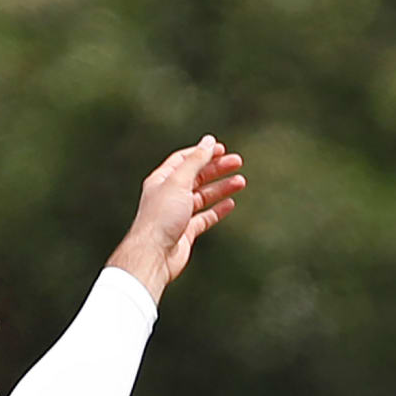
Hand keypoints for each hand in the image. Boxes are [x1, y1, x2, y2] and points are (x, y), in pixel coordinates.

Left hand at [107, 134, 244, 302]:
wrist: (154, 254)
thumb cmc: (161, 217)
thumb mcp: (179, 182)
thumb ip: (196, 161)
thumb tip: (209, 141)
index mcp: (162, 180)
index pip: (184, 160)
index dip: (203, 153)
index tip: (222, 149)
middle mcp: (169, 195)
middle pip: (196, 177)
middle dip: (217, 168)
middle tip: (237, 162)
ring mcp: (178, 214)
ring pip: (203, 197)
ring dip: (222, 188)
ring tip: (241, 181)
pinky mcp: (186, 231)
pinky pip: (205, 217)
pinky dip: (218, 210)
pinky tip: (230, 203)